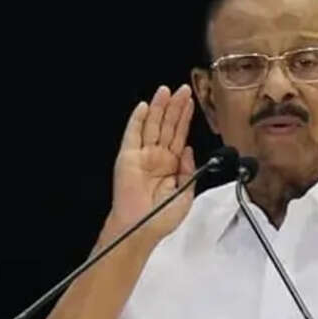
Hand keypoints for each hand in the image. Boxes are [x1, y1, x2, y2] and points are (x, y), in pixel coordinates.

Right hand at [109, 84, 194, 238]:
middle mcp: (157, 158)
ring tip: (166, 91)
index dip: (184, 118)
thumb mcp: (186, 194)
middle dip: (174, 107)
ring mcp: (141, 156)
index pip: (179, 136)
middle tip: (182, 89)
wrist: (141, 229)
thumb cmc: (161, 218)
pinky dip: (137, 120)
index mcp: (171, 166)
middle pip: (167, 126)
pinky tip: (144, 106)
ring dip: (159, 108)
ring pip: (152, 126)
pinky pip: (132, 135)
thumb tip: (189, 149)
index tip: (190, 102)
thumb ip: (189, 171)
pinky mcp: (127, 157)